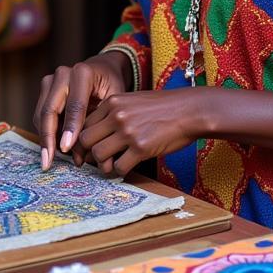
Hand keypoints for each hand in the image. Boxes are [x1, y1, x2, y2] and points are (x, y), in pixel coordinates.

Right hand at [34, 52, 130, 170]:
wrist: (101, 69)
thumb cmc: (111, 86)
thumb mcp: (115, 101)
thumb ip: (105, 126)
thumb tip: (99, 162)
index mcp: (83, 73)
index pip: (74, 105)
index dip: (69, 129)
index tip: (65, 149)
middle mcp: (62, 74)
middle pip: (50, 109)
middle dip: (48, 138)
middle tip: (48, 161)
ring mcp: (50, 81)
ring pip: (41, 114)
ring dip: (45, 139)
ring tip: (51, 160)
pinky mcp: (44, 89)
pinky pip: (40, 115)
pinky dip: (46, 133)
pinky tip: (53, 149)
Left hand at [78, 89, 197, 176]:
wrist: (189, 111)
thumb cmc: (162, 107)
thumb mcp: (132, 101)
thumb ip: (114, 113)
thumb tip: (98, 133)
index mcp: (112, 102)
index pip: (84, 123)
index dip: (84, 139)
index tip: (88, 149)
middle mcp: (116, 115)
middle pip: (85, 139)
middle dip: (88, 153)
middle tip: (97, 160)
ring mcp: (128, 132)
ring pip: (98, 155)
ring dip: (103, 164)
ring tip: (112, 165)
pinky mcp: (141, 148)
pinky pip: (119, 167)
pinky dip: (119, 171)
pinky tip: (127, 167)